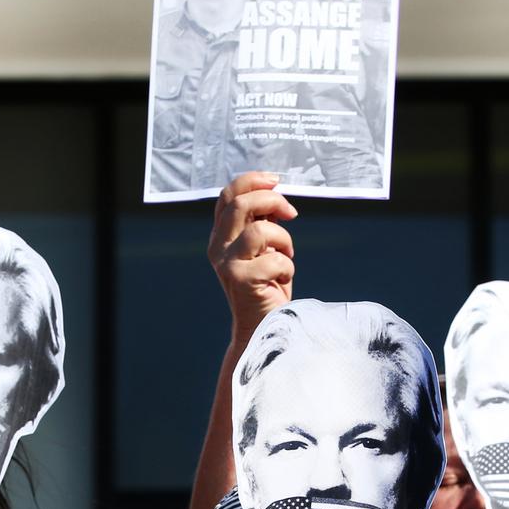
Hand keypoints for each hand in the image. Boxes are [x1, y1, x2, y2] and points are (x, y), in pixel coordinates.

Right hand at [207, 172, 297, 339]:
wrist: (261, 326)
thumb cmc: (267, 286)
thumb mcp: (263, 247)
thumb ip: (262, 222)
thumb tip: (274, 195)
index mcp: (221, 235)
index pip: (228, 195)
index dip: (252, 181)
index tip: (276, 181)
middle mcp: (218, 247)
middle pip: (239, 204)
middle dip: (272, 200)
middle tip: (290, 213)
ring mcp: (227, 264)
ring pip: (259, 231)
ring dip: (283, 239)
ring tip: (286, 255)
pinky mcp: (240, 280)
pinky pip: (274, 260)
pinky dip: (287, 267)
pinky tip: (283, 279)